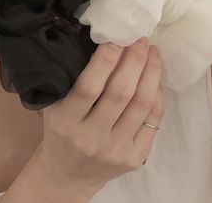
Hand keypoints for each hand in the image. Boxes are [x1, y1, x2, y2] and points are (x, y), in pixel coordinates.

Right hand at [35, 37, 163, 192]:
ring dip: (151, 72)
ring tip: (152, 51)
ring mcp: (115, 149)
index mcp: (66, 121)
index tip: (116, 36)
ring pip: (142, 104)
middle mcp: (91, 137)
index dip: (105, 60)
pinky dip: (157, 94)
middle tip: (140, 38)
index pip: (88, 87)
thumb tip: (100, 39)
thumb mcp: (54, 104)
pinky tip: (155, 77)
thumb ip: (70, 77)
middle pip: (121, 93)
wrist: (68, 174)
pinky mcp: (134, 158)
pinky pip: (153, 120)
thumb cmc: (61, 130)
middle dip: (134, 60)